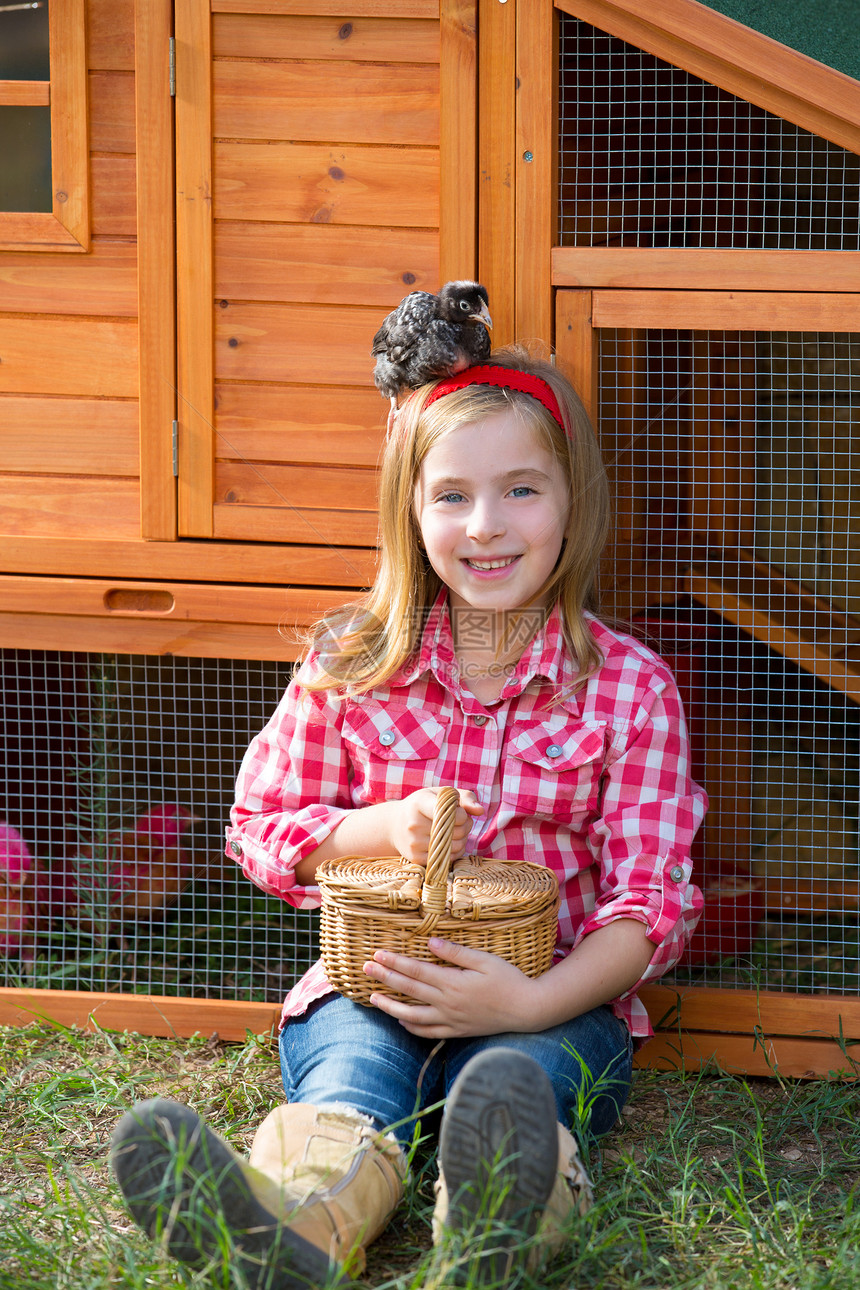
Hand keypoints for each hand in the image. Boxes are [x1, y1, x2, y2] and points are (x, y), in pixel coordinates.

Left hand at [364, 938, 534, 1037]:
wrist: (527, 1010)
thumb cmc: (509, 979)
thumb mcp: (485, 960)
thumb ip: (456, 953)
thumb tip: (430, 943)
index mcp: (453, 983)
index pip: (416, 971)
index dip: (394, 962)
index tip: (377, 955)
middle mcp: (447, 1004)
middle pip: (409, 990)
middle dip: (385, 978)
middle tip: (366, 968)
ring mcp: (451, 1020)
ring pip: (412, 1016)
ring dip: (390, 1006)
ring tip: (373, 998)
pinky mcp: (457, 1031)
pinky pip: (428, 1032)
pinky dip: (411, 1027)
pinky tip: (402, 1020)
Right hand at [389, 789, 482, 864]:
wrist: (395, 825)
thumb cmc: (424, 806)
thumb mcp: (441, 794)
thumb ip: (464, 797)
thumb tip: (480, 810)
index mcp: (419, 803)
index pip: (450, 811)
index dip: (462, 813)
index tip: (458, 810)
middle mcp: (413, 823)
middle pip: (455, 830)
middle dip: (465, 826)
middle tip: (461, 822)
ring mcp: (413, 842)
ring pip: (454, 846)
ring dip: (462, 839)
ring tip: (455, 831)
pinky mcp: (416, 858)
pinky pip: (447, 858)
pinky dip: (453, 851)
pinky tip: (448, 842)